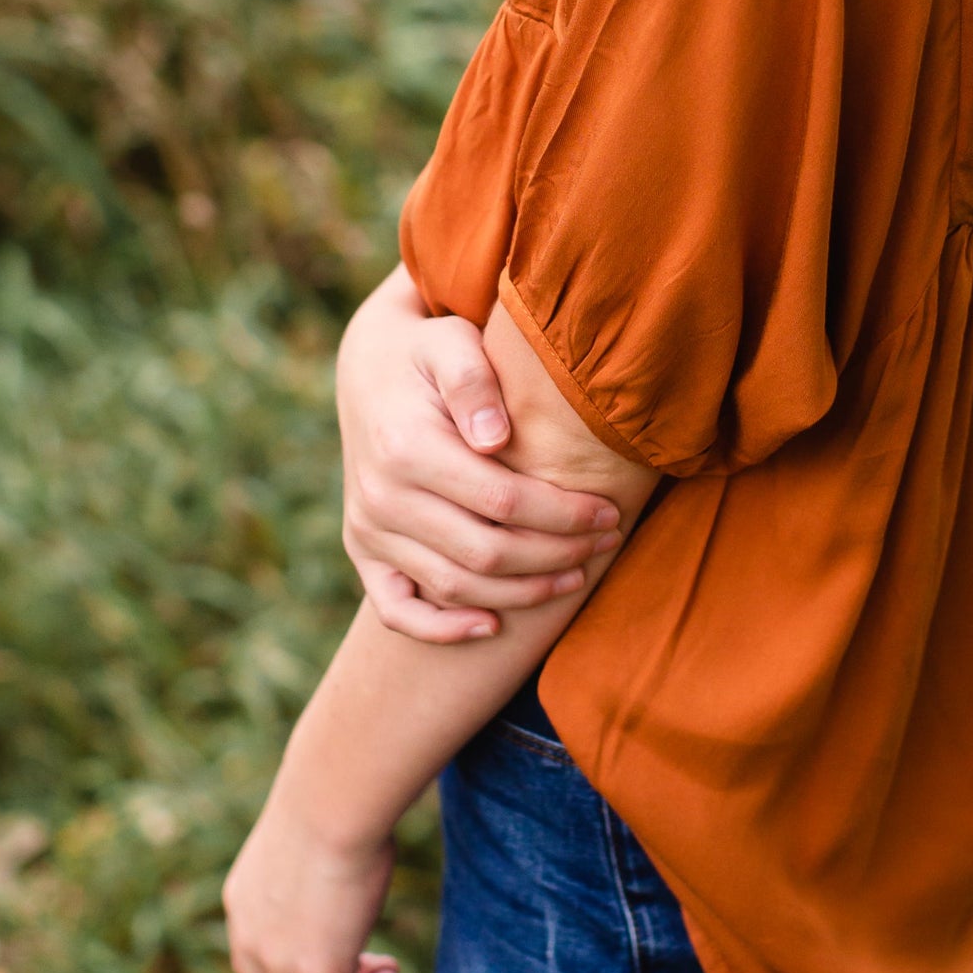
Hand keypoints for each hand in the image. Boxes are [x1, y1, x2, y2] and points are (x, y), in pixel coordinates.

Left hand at [223, 779, 398, 972]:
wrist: (332, 796)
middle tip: (367, 961)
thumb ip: (313, 858)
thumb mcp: (308, 835)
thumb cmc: (333, 796)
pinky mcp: (318, 972)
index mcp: (242, 903)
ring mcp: (280, 961)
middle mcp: (250, 939)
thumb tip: (346, 834)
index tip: (342, 940)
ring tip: (383, 970)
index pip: (254, 969)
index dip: (297, 971)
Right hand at [337, 267, 621, 642]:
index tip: (609, 512)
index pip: (503, 501)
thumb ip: (474, 382)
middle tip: (606, 543)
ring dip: (523, 592)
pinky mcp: (363, 550)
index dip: (565, 515)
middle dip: (557, 555)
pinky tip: (493, 625)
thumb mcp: (452, 343)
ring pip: (455, 586)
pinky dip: (444, 629)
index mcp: (407, 447)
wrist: (369, 367)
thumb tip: (495, 440)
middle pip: (486, 552)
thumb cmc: (430, 352)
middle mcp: (381, 496)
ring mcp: (368, 529)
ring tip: (576, 575)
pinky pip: (398, 610)